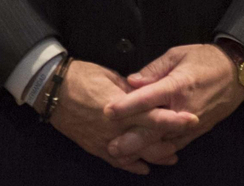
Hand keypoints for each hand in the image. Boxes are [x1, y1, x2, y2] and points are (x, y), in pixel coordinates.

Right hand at [49, 60, 197, 173]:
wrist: (52, 89)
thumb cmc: (82, 76)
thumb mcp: (110, 76)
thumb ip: (130, 90)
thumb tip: (146, 94)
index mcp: (122, 107)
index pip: (154, 116)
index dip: (175, 119)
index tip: (192, 119)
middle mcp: (117, 127)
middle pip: (149, 140)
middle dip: (170, 141)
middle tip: (185, 141)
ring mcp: (106, 140)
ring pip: (136, 154)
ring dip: (155, 156)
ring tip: (170, 156)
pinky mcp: (95, 147)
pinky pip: (117, 161)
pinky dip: (132, 166)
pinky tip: (144, 168)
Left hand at [103, 44, 243, 162]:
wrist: (237, 73)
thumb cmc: (205, 59)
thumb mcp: (177, 55)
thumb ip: (153, 69)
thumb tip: (131, 81)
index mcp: (177, 86)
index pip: (147, 99)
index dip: (126, 106)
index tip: (107, 112)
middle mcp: (184, 108)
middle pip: (154, 128)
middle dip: (131, 140)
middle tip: (110, 146)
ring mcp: (191, 123)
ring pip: (164, 141)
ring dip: (143, 149)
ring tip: (123, 155)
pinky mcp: (197, 130)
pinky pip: (177, 144)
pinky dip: (161, 151)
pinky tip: (147, 155)